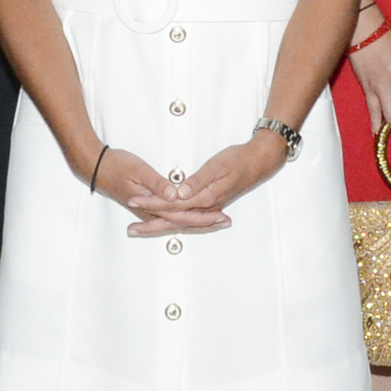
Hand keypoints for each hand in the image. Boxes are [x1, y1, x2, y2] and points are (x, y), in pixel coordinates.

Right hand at [83, 143, 229, 232]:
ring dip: (197, 221)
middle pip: (182, 221)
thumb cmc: (116, 165)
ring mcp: (148, 209)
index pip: (181, 215)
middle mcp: (150, 211)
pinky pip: (170, 215)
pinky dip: (184, 217)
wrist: (94, 167)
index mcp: (151, 204)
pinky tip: (193, 216)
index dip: (203, 216)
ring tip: (217, 220)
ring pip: (177, 220)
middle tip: (226, 221)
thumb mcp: (138, 170)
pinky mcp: (146, 205)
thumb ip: (158, 184)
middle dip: (205, 222)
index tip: (220, 216)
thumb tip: (175, 195)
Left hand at [145, 130, 291, 233]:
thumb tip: (179, 195)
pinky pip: (188, 218)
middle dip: (151, 225)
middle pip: (174, 220)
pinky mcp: (211, 205)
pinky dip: (174, 222)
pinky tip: (165, 223)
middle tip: (130, 230)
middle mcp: (207, 207)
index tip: (133, 201)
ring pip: (180, 222)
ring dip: (160, 226)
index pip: (173, 205)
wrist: (260, 162)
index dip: (152, 203)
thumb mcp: (217, 166)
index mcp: (206, 198)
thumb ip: (197, 182)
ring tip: (140, 229)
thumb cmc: (239, 160)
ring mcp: (210, 208)